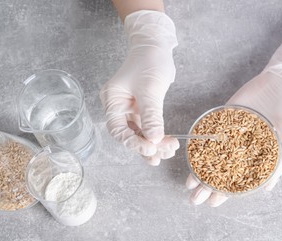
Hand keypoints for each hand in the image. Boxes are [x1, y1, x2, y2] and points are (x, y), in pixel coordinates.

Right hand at [100, 10, 178, 164]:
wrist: (156, 45)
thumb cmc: (149, 61)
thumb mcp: (150, 88)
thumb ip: (151, 115)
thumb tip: (154, 140)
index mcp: (112, 100)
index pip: (118, 129)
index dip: (133, 142)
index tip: (151, 148)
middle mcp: (118, 107)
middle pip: (128, 134)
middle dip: (146, 146)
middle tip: (163, 154)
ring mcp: (130, 108)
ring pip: (139, 133)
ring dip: (153, 144)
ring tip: (169, 151)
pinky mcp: (142, 108)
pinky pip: (147, 127)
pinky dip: (156, 135)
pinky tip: (166, 144)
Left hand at [187, 41, 281, 206]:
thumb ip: (277, 166)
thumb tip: (267, 188)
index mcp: (255, 155)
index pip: (236, 178)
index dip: (225, 191)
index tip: (213, 203)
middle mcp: (240, 146)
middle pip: (220, 170)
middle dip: (207, 185)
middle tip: (194, 198)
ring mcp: (231, 132)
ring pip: (211, 154)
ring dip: (200, 169)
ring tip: (189, 183)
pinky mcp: (225, 117)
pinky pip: (210, 132)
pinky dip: (200, 144)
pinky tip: (191, 155)